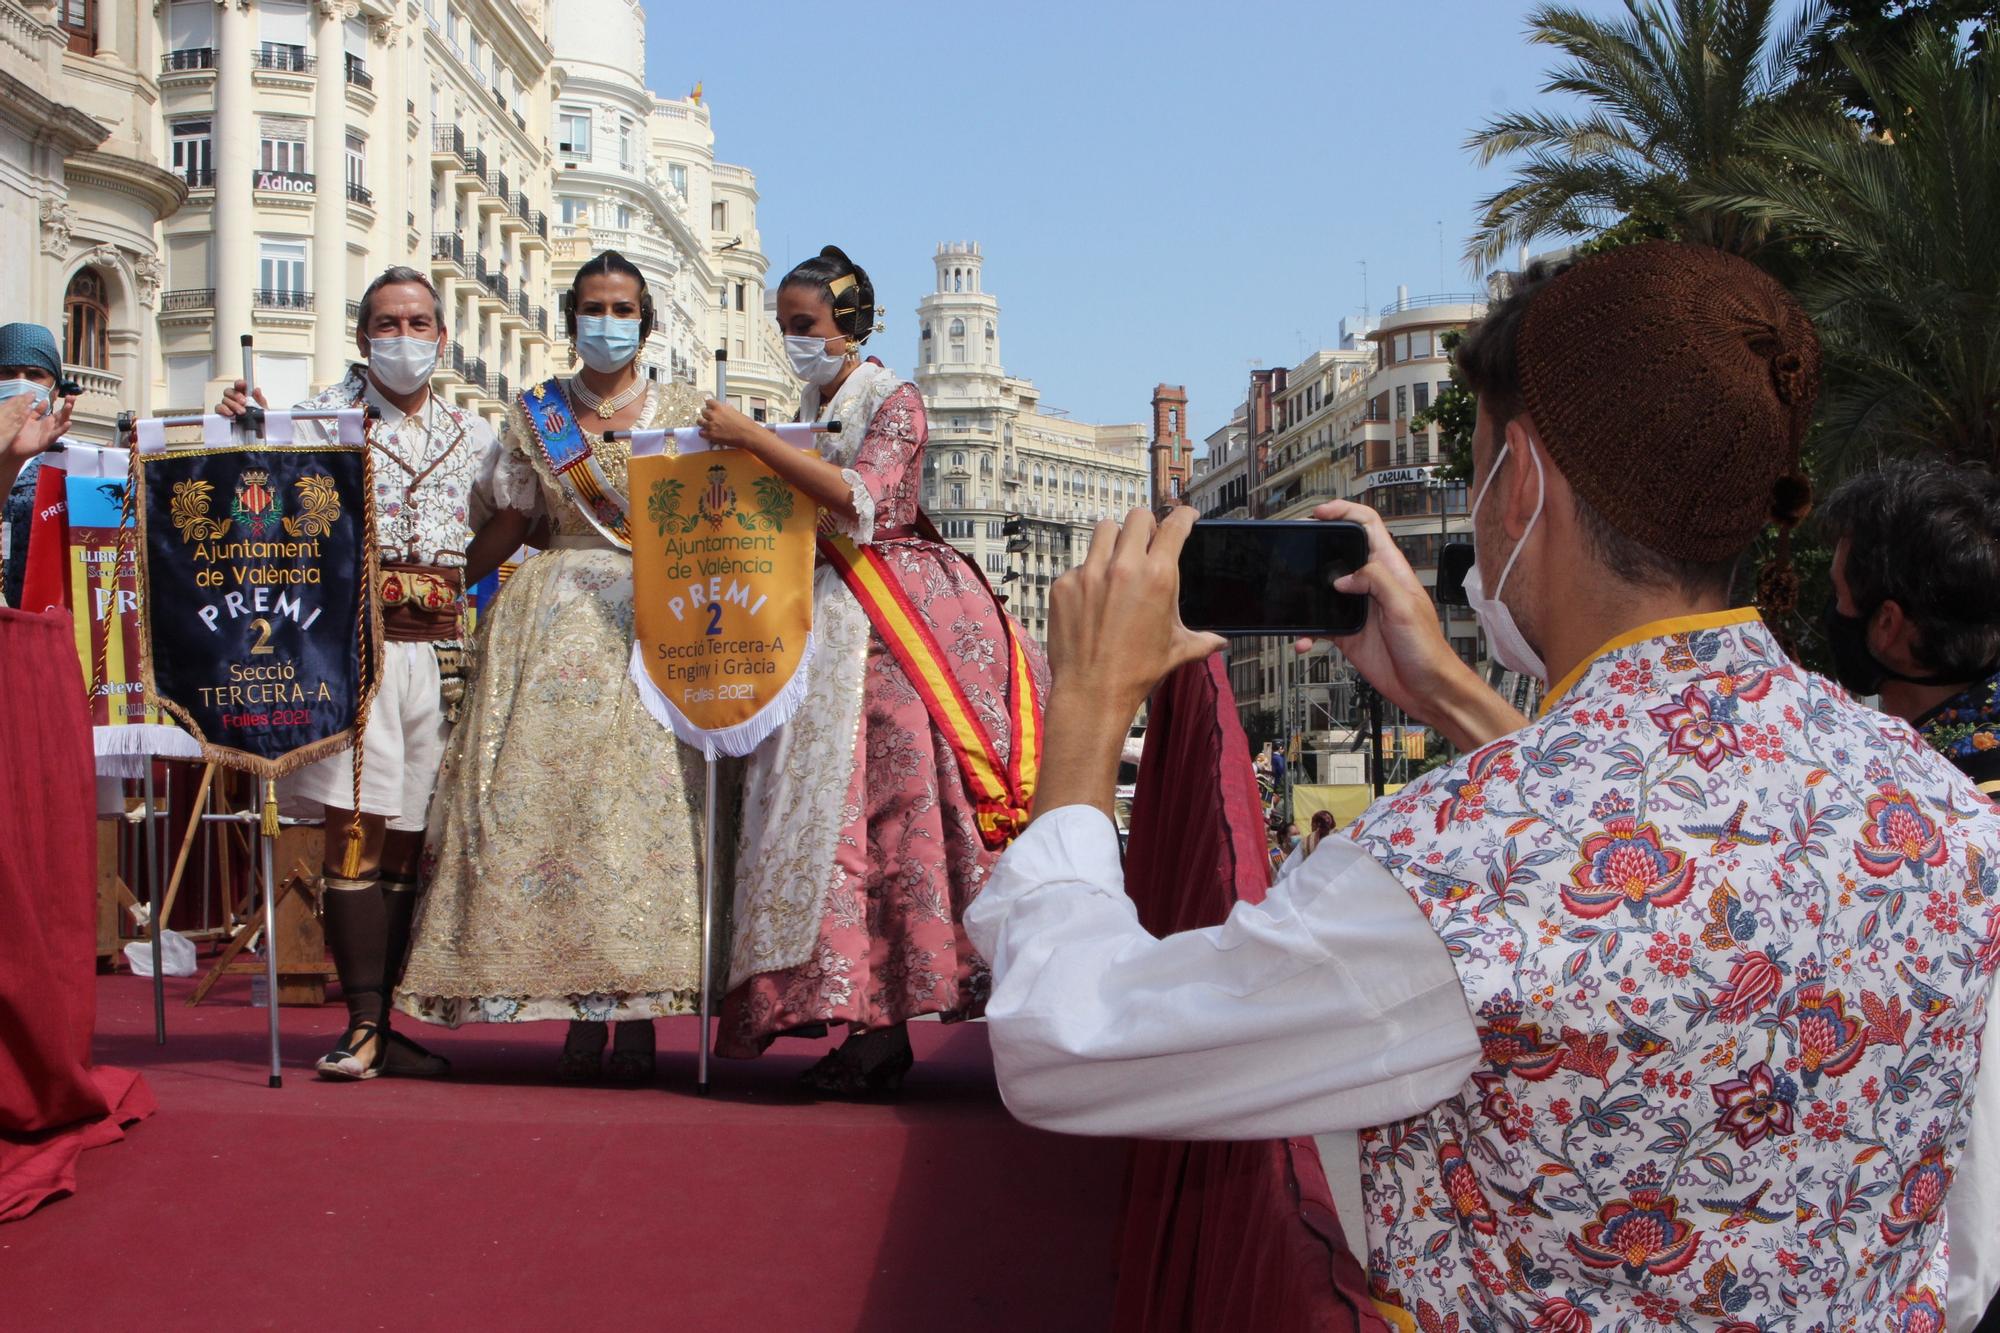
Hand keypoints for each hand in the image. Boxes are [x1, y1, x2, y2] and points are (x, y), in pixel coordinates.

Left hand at [0, 393, 69, 462]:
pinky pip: (56, 434)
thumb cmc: (22, 434)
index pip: (58, 411)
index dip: (64, 403)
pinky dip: (63, 429)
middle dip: (68, 406)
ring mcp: (50, 433)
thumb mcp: (29, 418)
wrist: (14, 449)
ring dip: (66, 414)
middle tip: (72, 397)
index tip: (68, 395)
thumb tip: (45, 401)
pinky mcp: (47, 441)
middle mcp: (51, 427)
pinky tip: (68, 423)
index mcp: (47, 421)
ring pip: (61, 423)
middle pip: (62, 415)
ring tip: (69, 406)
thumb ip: (37, 410)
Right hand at [216, 380, 266, 418]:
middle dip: (236, 395)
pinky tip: (230, 414)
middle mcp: (234, 401)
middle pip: (229, 391)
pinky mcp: (222, 415)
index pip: (239, 386)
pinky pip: (218, 408)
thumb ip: (260, 400)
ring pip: (224, 399)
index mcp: (244, 397)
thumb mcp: (263, 411)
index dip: (239, 383)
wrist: (257, 436)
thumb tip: (256, 390)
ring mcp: (227, 407)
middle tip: (244, 402)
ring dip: (233, 404)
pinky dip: (224, 410)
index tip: (243, 385)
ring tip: (241, 412)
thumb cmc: (260, 423)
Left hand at [696, 398, 765, 451]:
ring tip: (707, 426)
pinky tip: (708, 433)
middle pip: (703, 412)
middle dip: (706, 415)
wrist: (748, 435)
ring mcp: (711, 425)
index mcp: (720, 407)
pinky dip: (703, 433)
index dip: (709, 405)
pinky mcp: (711, 435)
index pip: (708, 402)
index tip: (710, 407)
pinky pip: (700, 432)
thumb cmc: (745, 424)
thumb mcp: (736, 412)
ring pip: (699, 421)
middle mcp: (714, 415)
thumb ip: (727, 409)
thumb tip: (725, 407)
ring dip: (703, 423)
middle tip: (710, 418)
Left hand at [1048, 506, 1224, 716]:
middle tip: (1148, 538)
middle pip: (1138, 517)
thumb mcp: (1177, 651)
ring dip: (1115, 539)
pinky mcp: (1064, 585)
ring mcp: (1089, 573)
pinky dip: (1089, 574)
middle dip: (1147, 525)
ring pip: (1104, 530)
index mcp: (1158, 576)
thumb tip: (1220, 642)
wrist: (1092, 692)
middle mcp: (1123, 567)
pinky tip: (1094, 597)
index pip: (1174, 526)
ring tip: (1118, 558)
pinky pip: (1080, 564)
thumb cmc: (1137, 672)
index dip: (1184, 516)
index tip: (1186, 515)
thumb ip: (1202, 640)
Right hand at [1301, 498, 1523, 750]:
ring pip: (1324, 589)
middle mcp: (1372, 585)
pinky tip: (1305, 641)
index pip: (1367, 526)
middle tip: (1297, 548)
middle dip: (1316, 548)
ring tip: (1293, 599)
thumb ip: (1376, 581)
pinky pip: (1320, 626)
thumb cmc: (1427, 649)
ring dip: (1306, 595)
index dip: (1344, 513)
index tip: (1320, 514)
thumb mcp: (1405, 607)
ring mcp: (1358, 608)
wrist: (1426, 688)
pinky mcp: (1347, 633)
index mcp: (1390, 570)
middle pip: (1340, 553)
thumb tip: (1343, 576)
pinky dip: (1308, 632)